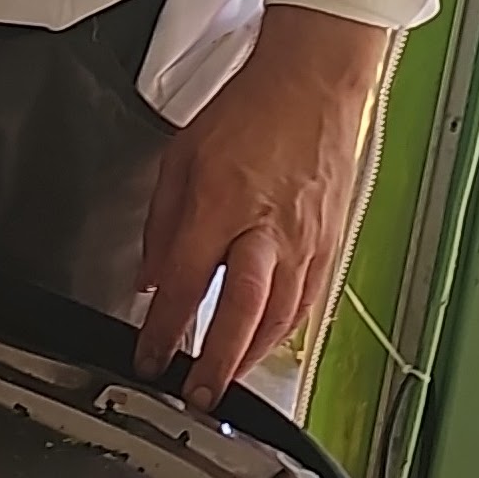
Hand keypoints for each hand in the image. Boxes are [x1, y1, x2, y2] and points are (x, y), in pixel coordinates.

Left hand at [134, 4, 386, 406]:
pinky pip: (307, 302)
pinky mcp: (330, 243)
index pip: (187, 284)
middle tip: (197, 397)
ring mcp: (304, 240)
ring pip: (280, 317)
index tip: (148, 359)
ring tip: (227, 382)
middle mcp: (266, 230)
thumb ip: (164, 223)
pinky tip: (267, 345)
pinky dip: (284, 333)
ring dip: (250, 358)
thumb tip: (153, 278)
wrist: (314, 80)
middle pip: (242, 314)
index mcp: (221, 204)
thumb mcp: (182, 156)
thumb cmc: (250, 109)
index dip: (163, 330)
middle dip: (217, 364)